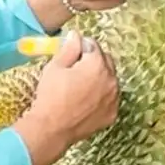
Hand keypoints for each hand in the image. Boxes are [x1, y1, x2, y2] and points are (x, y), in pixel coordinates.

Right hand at [13, 30, 118, 164]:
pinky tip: (86, 100)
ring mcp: (114, 98)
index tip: (72, 52)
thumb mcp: (55, 67)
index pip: (93, 45)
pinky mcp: (112, 113)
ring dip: (99, 78)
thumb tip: (76, 35)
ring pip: (110, 80)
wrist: (52, 129)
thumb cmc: (51, 96)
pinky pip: (110, 98)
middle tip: (76, 68)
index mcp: (97, 64)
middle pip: (106, 60)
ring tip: (80, 86)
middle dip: (93, 60)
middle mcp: (111, 79)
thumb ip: (69, 48)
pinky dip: (101, 96)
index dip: (81, 47)